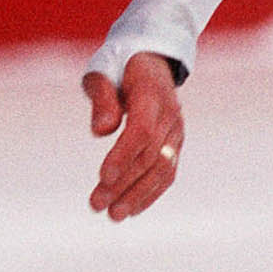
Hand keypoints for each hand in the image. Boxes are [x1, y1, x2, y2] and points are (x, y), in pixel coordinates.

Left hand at [82, 52, 183, 221]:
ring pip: (162, 168)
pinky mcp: (175, 143)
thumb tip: (101, 131)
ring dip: (137, 195)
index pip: (141, 131)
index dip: (122, 156)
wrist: (152, 57)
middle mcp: (170, 115)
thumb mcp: (101, 71)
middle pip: (150, 155)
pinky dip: (151, 192)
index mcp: (151, 93)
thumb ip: (101, 98)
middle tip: (96, 204)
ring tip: (113, 215)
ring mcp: (176, 131)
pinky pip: (168, 172)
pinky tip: (131, 209)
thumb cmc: (118, 64)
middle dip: (123, 183)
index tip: (101, 177)